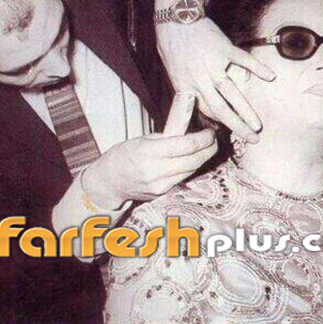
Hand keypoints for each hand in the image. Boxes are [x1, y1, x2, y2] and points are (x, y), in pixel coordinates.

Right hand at [80, 129, 217, 208]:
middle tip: (213, 140)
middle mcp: (155, 170)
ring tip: (206, 147)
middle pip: (194, 160)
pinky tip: (192, 159)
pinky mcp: (162, 192)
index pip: (186, 145)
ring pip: (191, 170)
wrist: (109, 182)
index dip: (203, 138)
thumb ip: (166, 137)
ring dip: (202, 158)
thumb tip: (188, 131)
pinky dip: (190, 167)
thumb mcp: (142, 139)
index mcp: (149, 152)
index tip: (210, 132)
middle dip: (208, 149)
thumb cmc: (123, 155)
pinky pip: (183, 177)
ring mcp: (160, 184)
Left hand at [156, 17, 275, 142]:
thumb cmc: (172, 43)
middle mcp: (200, 78)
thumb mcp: (172, 70)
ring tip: (258, 125)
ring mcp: (213, 64)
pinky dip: (258, 68)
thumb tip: (199, 103)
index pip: (204, 110)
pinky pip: (243, 61)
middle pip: (220, 109)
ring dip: (246, 111)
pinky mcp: (224, 48)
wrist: (175, 17)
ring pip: (232, 93)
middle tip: (251, 139)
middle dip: (236, 127)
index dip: (218, 121)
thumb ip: (187, 86)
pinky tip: (271, 77)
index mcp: (186, 85)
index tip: (230, 129)